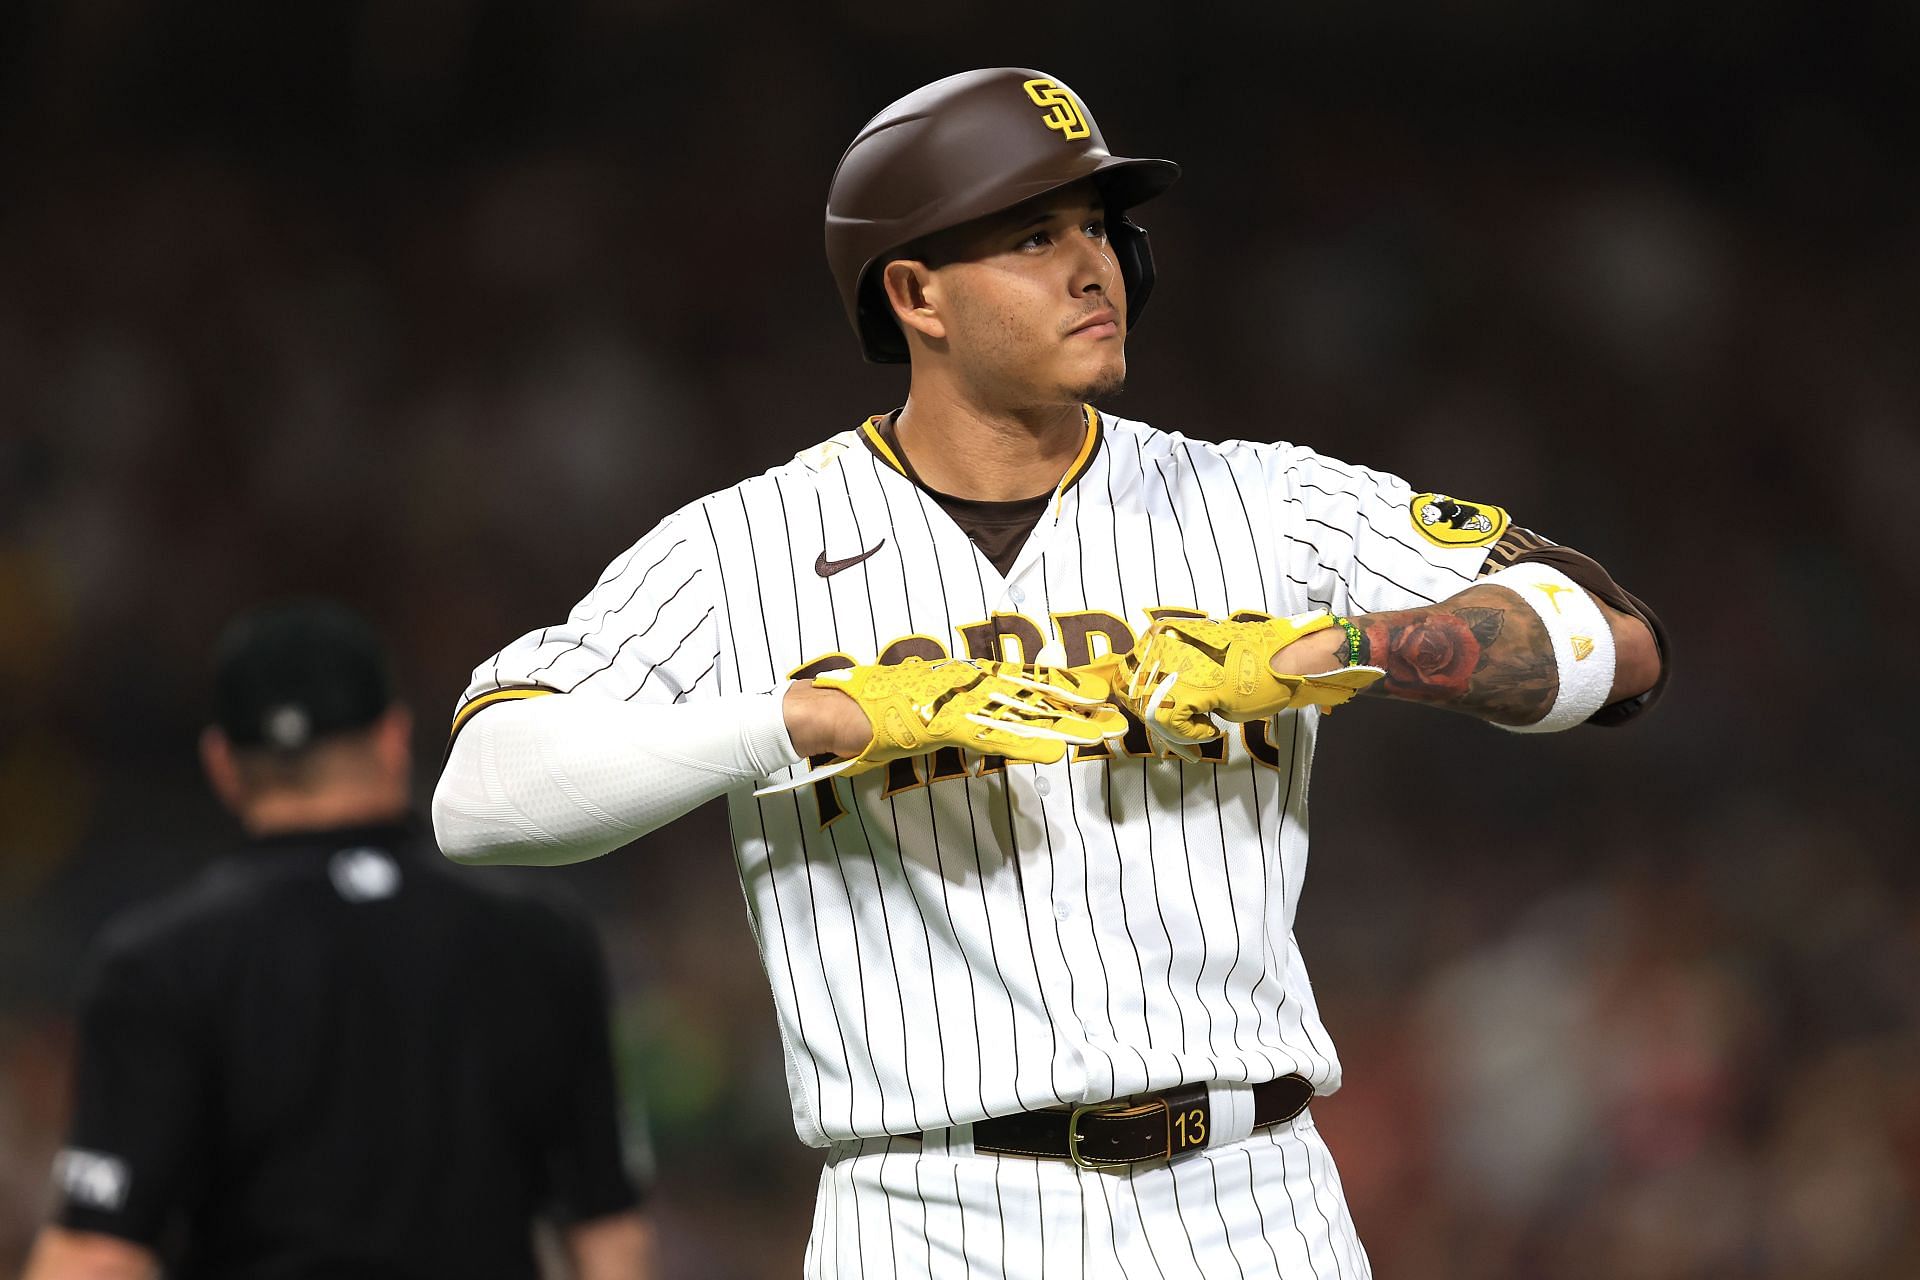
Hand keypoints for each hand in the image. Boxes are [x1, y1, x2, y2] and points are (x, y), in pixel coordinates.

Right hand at [762, 658, 1126, 794]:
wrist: (831, 712)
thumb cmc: (867, 715)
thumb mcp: (918, 716)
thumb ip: (947, 718)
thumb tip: (969, 727)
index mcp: (960, 679)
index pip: (1020, 681)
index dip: (1060, 686)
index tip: (1096, 692)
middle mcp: (964, 683)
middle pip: (1031, 693)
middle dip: (1076, 704)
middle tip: (1118, 713)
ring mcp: (954, 701)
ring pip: (1021, 712)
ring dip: (1063, 725)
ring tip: (1103, 734)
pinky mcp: (941, 721)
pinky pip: (990, 736)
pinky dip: (1021, 744)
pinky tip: (1053, 755)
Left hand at [1100, 612, 1384, 758]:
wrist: (1288, 658)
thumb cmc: (1252, 660)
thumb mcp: (1203, 659)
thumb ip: (1175, 673)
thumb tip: (1151, 699)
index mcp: (1163, 633)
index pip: (1126, 673)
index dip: (1133, 701)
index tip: (1151, 721)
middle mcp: (1162, 645)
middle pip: (1133, 695)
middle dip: (1153, 722)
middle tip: (1182, 740)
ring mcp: (1174, 665)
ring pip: (1149, 711)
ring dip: (1173, 732)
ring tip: (1201, 734)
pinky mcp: (1191, 688)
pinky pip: (1171, 724)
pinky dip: (1190, 735)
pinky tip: (1212, 729)